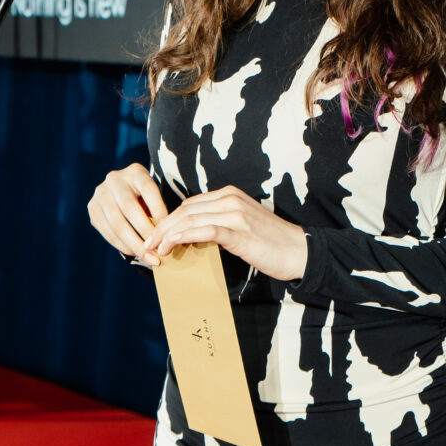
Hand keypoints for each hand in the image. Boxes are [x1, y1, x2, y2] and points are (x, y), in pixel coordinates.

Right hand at [87, 163, 169, 263]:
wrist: (120, 192)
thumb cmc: (144, 198)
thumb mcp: (153, 196)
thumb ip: (157, 210)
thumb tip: (167, 237)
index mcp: (135, 172)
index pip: (148, 189)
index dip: (159, 210)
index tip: (168, 230)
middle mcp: (114, 179)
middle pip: (130, 208)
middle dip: (145, 232)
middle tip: (158, 250)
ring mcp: (100, 194)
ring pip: (117, 223)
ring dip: (134, 244)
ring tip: (148, 257)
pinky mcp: (92, 208)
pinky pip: (107, 232)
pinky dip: (122, 245)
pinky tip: (134, 253)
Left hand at [140, 186, 308, 282]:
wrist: (300, 251)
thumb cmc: (272, 243)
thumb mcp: (243, 226)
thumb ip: (220, 225)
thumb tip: (192, 238)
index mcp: (230, 195)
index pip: (189, 204)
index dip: (168, 219)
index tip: (154, 235)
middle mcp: (230, 199)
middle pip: (185, 210)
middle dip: (161, 227)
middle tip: (146, 243)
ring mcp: (234, 214)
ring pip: (190, 219)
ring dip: (166, 234)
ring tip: (153, 248)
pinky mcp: (238, 231)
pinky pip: (203, 230)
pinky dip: (183, 237)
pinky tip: (171, 246)